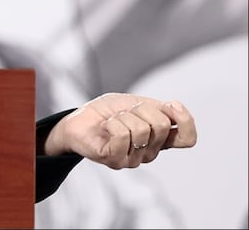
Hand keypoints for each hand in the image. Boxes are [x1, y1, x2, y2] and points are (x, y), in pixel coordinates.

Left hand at [44, 92, 196, 168]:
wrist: (77, 119)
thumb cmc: (107, 112)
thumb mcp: (138, 103)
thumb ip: (160, 109)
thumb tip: (176, 109)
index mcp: (159, 139)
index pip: (187, 139)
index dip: (185, 119)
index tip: (170, 104)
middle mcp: (150, 153)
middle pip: (160, 125)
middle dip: (140, 109)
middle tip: (125, 112)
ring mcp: (133, 159)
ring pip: (140, 129)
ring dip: (122, 116)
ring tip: (111, 121)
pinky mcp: (114, 160)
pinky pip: (122, 135)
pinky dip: (112, 123)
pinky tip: (105, 127)